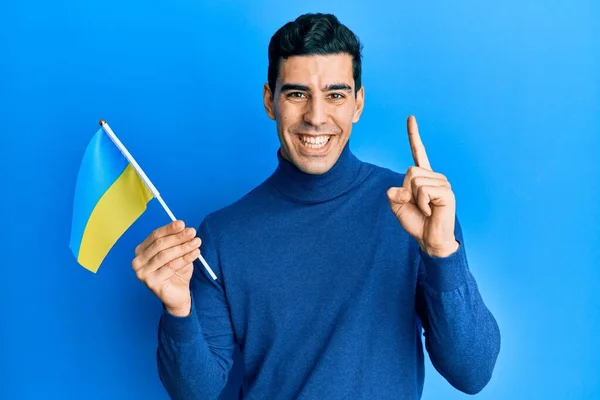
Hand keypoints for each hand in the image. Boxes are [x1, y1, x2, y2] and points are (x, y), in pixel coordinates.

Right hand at [132, 220, 200, 315]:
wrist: (178, 294)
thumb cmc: (177, 271)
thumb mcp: (178, 253)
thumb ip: (178, 241)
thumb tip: (184, 228)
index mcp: (141, 250)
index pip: (155, 236)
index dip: (169, 229)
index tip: (183, 224)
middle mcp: (138, 261)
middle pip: (160, 244)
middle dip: (178, 237)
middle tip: (193, 232)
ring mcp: (142, 273)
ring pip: (165, 255)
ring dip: (183, 247)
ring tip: (197, 242)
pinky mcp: (151, 282)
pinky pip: (171, 267)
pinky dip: (185, 258)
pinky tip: (195, 254)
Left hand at [386, 116, 458, 256]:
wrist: (430, 239)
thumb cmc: (417, 222)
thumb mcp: (398, 207)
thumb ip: (393, 195)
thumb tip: (395, 190)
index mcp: (423, 177)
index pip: (418, 151)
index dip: (413, 135)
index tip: (410, 118)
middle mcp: (434, 176)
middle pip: (410, 171)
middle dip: (406, 191)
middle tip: (417, 205)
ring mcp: (442, 183)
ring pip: (415, 181)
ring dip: (415, 199)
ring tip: (426, 209)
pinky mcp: (447, 191)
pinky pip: (423, 191)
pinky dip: (423, 203)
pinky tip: (431, 211)